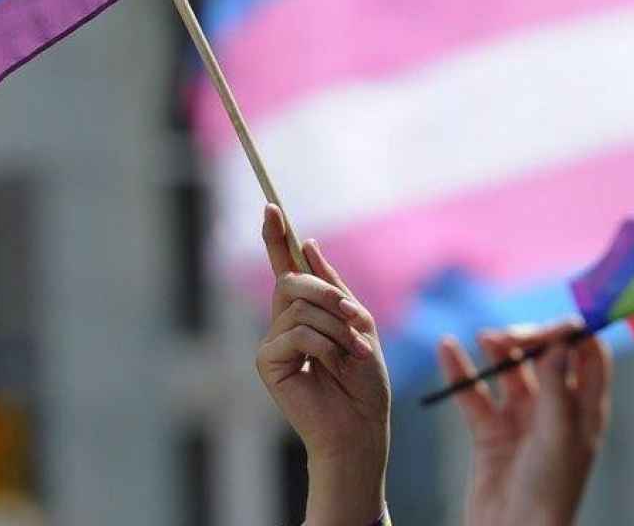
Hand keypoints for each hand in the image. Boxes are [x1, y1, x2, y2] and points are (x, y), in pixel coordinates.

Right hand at [255, 204, 390, 525]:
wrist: (361, 427)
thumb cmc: (365, 382)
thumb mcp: (359, 324)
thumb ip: (333, 288)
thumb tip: (307, 243)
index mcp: (306, 312)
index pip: (286, 267)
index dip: (275, 236)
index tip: (270, 206)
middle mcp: (283, 323)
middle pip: (291, 280)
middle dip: (327, 292)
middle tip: (354, 317)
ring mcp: (274, 342)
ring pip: (299, 307)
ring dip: (336, 327)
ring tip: (353, 354)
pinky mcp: (268, 362)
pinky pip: (298, 333)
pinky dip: (326, 346)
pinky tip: (335, 365)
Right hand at [439, 321, 610, 525]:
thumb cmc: (549, 490)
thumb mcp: (558, 435)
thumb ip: (556, 387)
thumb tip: (560, 342)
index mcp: (584, 410)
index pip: (589, 356)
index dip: (574, 335)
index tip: (552, 326)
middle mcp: (555, 410)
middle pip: (546, 358)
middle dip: (529, 340)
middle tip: (509, 337)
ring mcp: (521, 420)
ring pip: (509, 372)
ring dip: (498, 350)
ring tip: (484, 338)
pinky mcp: (490, 432)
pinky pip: (474, 395)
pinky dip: (460, 372)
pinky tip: (447, 349)